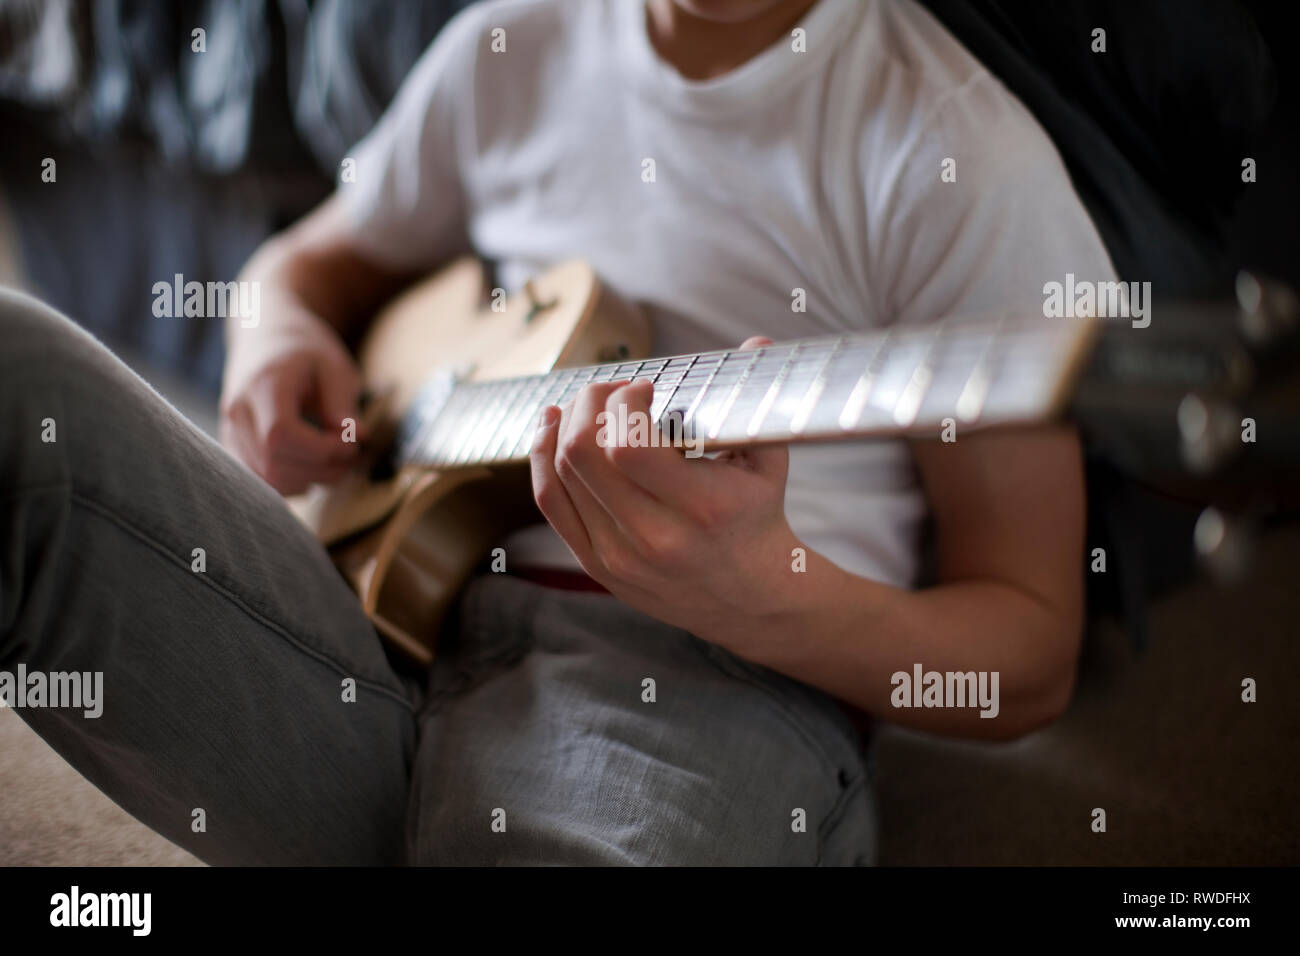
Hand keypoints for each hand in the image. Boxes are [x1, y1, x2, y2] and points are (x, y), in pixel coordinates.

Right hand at [219, 298, 364, 495]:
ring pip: (266, 479)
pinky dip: (291, 481)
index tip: (349, 443)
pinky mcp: (234, 445)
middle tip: (350, 453)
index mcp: (262, 386)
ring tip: (335, 459)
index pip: (281, 435)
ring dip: (308, 480)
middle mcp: (237, 412)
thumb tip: (357, 437)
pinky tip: (312, 464)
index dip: (320, 450)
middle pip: (273, 464)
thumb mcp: (333, 366)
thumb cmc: (304, 348)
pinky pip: (260, 479)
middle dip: (320, 469)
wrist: (265, 335)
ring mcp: (231, 431)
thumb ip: (342, 403)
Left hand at [529, 337, 802, 646]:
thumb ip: (755, 401)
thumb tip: (759, 342)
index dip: (623, 403)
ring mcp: (619, 556)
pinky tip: (553, 429)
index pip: (628, 446)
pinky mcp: (597, 566)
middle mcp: (653, 537)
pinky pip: (551, 502)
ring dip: (566, 424)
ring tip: (588, 404)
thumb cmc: (758, 520)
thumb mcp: (767, 462)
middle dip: (591, 403)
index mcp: (701, 509)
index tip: (644, 387)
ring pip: (561, 475)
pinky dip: (543, 458)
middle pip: (584, 454)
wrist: (751, 600)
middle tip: (612, 389)